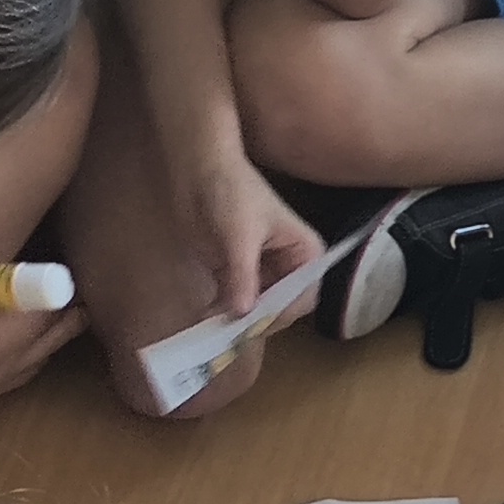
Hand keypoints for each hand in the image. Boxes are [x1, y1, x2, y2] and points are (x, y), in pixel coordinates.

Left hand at [180, 149, 322, 319]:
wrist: (197, 170)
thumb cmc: (230, 191)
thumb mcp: (240, 234)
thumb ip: (243, 275)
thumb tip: (243, 313)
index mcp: (305, 253)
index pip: (304, 296)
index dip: (283, 312)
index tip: (256, 321)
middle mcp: (289, 267)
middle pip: (281, 308)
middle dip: (257, 320)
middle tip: (232, 332)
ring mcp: (262, 274)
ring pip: (256, 311)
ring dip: (237, 322)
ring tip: (216, 330)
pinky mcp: (235, 276)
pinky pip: (234, 304)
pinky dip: (221, 314)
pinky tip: (206, 319)